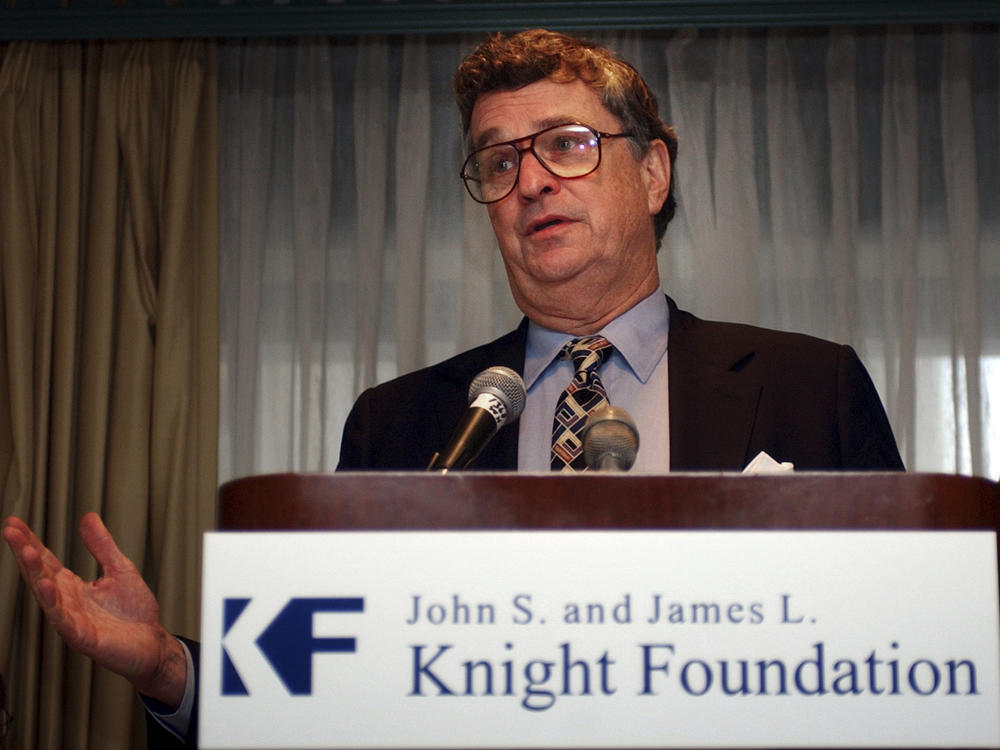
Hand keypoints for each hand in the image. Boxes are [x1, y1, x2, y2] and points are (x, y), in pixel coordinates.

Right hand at [3, 513, 186, 707]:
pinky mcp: (84, 638)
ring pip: (47, 597)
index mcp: (73, 586)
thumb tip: (87, 516)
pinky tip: (47, 587)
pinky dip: (54, 605)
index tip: (13, 522)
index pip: (46, 561)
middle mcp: (67, 602)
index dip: (30, 542)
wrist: (152, 643)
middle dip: (24, 553)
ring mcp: (72, 621)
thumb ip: (102, 545)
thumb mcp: (119, 569)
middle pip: (40, 575)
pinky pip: (64, 621)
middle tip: (9, 531)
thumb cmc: (134, 611)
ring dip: (35, 575)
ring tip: (25, 553)